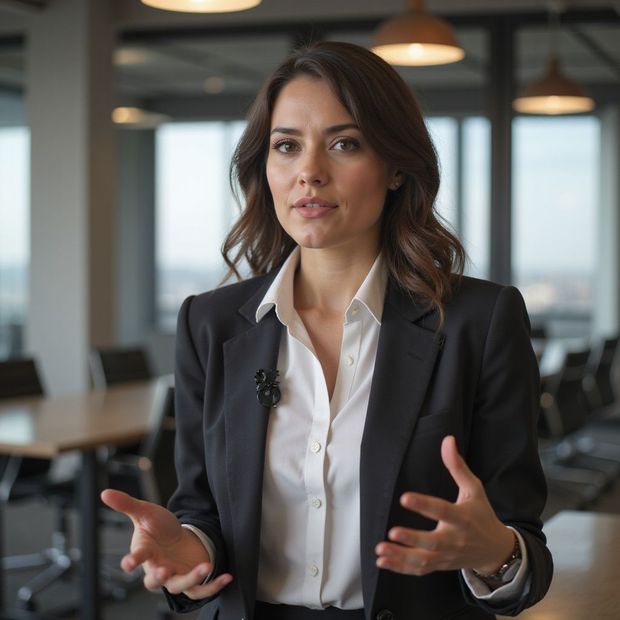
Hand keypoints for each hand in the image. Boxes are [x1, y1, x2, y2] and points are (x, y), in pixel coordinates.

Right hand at [100, 489, 232, 599]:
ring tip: (204, 567)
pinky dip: (213, 586)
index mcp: (145, 552)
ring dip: (191, 579)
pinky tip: (226, 577)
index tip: (129, 562)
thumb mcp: (145, 512)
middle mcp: (158, 568)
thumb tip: (105, 493)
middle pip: (154, 581)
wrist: (180, 536)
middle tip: (164, 570)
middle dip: (158, 577)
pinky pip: (201, 589)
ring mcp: (175, 575)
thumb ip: (126, 504)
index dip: (131, 561)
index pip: (135, 558)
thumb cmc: (160, 528)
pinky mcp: (192, 579)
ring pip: (178, 585)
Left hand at [375, 435, 514, 576]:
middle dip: (412, 539)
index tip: (404, 498)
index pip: (441, 510)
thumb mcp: (474, 489)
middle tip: (392, 531)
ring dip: (400, 557)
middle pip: (432, 542)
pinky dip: (401, 568)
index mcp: (461, 518)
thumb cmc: (482, 515)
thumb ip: (457, 466)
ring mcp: (446, 556)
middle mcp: (454, 539)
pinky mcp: (440, 566)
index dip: (424, 505)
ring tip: (380, 549)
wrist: (495, 551)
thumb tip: (447, 439)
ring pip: (423, 560)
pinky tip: (382, 562)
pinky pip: (419, 570)